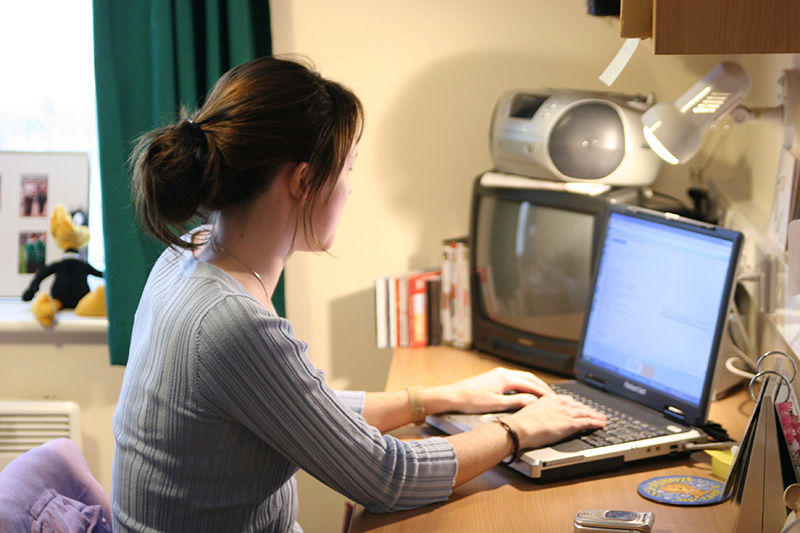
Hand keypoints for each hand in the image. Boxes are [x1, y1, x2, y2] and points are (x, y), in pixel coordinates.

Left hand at [425, 367, 552, 414]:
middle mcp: (503, 373)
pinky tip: (524, 390)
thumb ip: (516, 402)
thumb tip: (532, 402)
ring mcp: (497, 373)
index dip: (543, 392)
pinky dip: (523, 383)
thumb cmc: (472, 401)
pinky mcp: (493, 376)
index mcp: (505, 378)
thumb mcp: (497, 404)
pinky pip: (514, 377)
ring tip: (541, 393)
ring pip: (521, 376)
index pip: (530, 384)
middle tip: (551, 395)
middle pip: (528, 377)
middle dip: (540, 386)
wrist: (454, 396)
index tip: (552, 399)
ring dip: (532, 383)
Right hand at [504, 393, 605, 449]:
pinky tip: (601, 424)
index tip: (581, 407)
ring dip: (596, 415)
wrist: (520, 428)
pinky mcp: (571, 424)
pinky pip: (588, 422)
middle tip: (595, 413)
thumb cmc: (522, 423)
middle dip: (588, 409)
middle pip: (579, 405)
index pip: (569, 400)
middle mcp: (560, 403)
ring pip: (586, 413)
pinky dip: (596, 422)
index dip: (577, 405)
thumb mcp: (531, 410)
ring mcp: (567, 413)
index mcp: (550, 398)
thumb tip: (542, 414)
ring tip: (602, 418)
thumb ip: (541, 409)